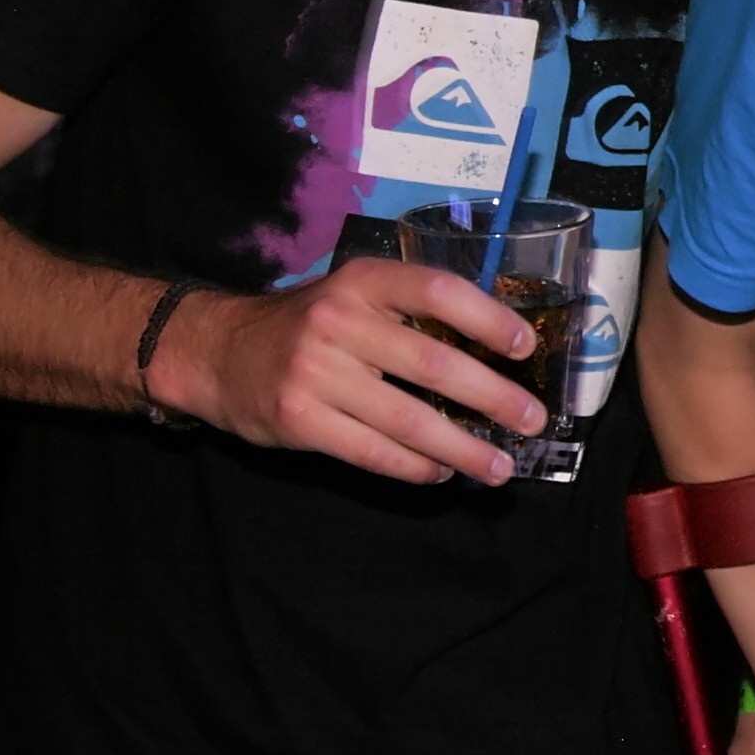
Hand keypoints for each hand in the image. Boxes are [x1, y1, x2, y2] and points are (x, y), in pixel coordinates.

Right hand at [155, 259, 550, 485]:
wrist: (221, 353)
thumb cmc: (310, 324)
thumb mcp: (355, 296)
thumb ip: (409, 312)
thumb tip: (494, 349)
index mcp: (363, 281)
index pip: (437, 292)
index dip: (487, 317)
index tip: (524, 347)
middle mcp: (340, 322)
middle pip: (433, 363)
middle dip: (493, 397)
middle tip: (533, 420)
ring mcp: (317, 373)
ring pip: (409, 419)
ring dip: (463, 448)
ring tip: (499, 467)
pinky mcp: (300, 419)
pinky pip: (373, 451)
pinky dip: (415, 467)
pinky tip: (442, 473)